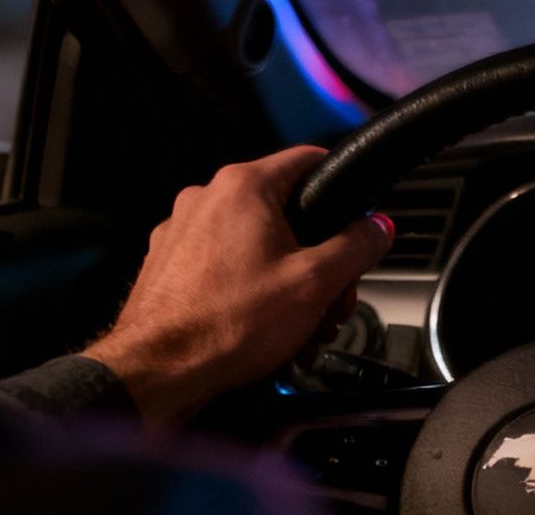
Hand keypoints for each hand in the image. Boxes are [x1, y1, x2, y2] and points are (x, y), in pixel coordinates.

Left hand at [83, 146, 393, 423]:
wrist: (156, 374)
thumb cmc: (227, 325)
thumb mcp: (315, 283)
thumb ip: (357, 246)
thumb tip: (378, 227)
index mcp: (243, 188)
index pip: (308, 160)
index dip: (342, 187)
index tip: (357, 215)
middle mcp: (206, 200)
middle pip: (285, 211)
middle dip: (318, 257)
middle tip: (331, 299)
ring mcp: (181, 233)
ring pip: (254, 243)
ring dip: (286, 279)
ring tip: (299, 326)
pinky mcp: (167, 267)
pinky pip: (224, 267)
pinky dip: (249, 291)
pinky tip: (264, 329)